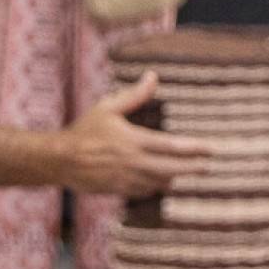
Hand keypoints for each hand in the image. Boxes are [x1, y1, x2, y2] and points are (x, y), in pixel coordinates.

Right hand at [59, 73, 209, 196]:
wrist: (58, 160)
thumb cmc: (84, 130)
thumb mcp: (107, 107)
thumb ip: (134, 95)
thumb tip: (153, 76)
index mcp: (132, 141)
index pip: (171, 146)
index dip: (193, 148)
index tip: (210, 148)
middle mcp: (132, 162)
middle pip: (171, 169)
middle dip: (192, 168)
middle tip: (208, 165)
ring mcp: (126, 179)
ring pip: (159, 183)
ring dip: (175, 178)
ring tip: (188, 172)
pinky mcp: (118, 190)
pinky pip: (144, 192)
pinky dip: (156, 187)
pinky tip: (164, 181)